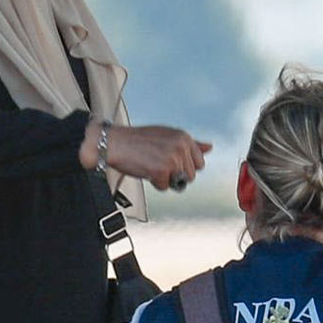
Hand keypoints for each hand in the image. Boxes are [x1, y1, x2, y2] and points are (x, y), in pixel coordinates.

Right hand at [83, 120, 211, 191]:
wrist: (113, 143)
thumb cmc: (137, 140)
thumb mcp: (167, 136)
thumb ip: (190, 143)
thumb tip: (209, 147)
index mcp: (184, 137)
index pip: (199, 163)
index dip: (183, 166)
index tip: (169, 161)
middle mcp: (181, 146)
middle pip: (190, 175)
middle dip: (175, 173)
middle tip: (157, 163)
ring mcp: (172, 159)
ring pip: (179, 182)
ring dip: (165, 178)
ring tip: (151, 165)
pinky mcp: (162, 171)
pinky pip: (165, 187)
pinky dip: (155, 182)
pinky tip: (145, 170)